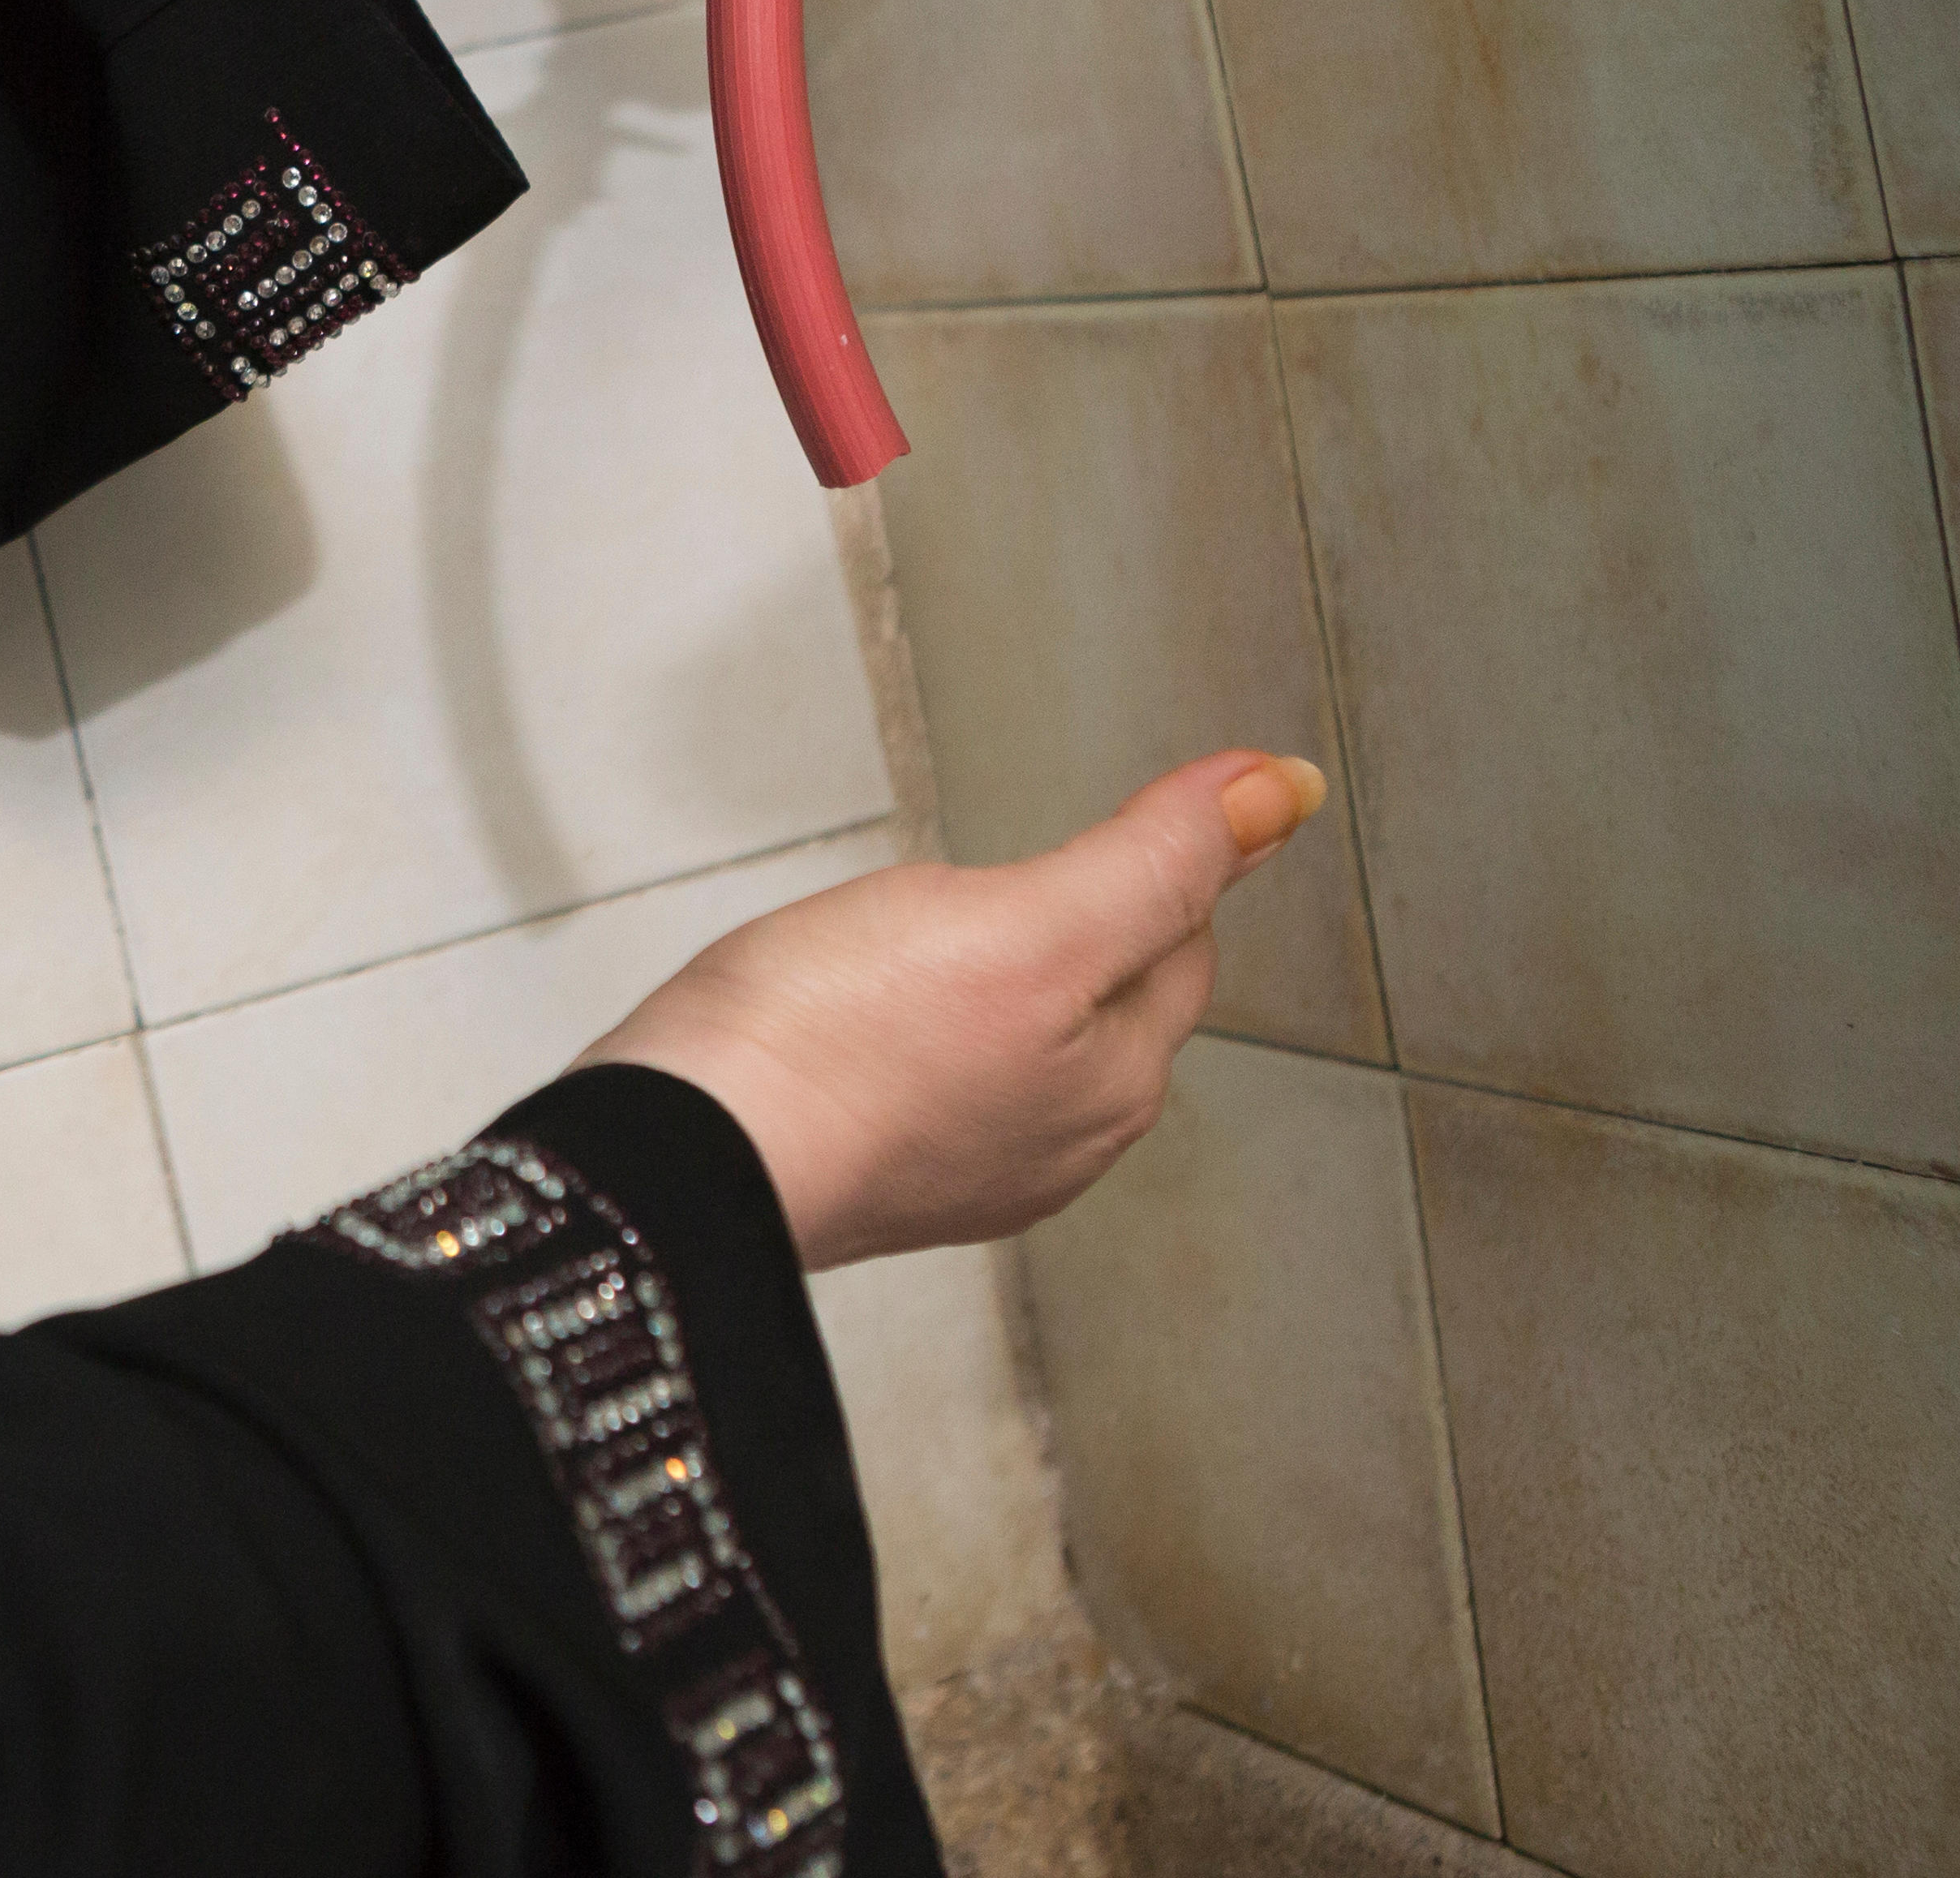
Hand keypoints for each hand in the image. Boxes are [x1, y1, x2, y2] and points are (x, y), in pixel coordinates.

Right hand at [576, 749, 1329, 1269]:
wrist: (680, 1155)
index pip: (1178, 941)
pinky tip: (876, 1008)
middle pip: (1105, 999)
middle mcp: (1057, 1141)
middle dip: (1081, 928)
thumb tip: (1280, 792)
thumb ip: (1153, 860)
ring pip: (1021, 1043)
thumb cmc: (831, 1042)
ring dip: (1004, 983)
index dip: (1154, 861)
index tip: (1129, 810)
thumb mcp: (1022, 921)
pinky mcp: (878, 1167)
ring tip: (954, 933)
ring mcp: (965, 1164)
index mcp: (1112, 1080)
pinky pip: (939, 1080)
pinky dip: (926, 1031)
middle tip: (1037, 867)